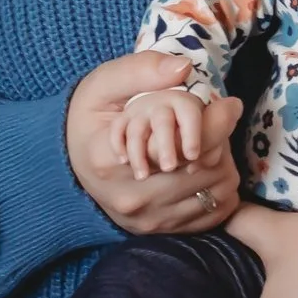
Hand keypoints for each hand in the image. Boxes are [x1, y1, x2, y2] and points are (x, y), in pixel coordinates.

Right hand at [66, 51, 241, 234]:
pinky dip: (220, 188)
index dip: (214, 122)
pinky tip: (205, 170)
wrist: (71, 164)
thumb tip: (183, 67)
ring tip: (206, 145)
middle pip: (206, 167)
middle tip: (213, 123)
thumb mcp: (106, 84)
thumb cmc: (93, 118)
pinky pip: (215, 212)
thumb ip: (142, 71)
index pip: (181, 145)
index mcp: (110, 159)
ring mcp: (144, 219)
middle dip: (221, 139)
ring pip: (217, 189)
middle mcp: (129, 196)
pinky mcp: (159, 230)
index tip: (226, 105)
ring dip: (224, 163)